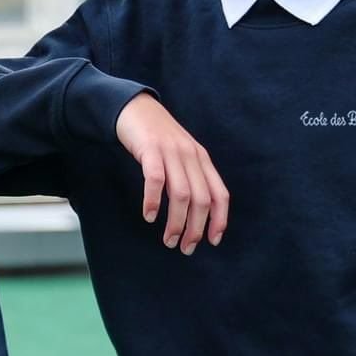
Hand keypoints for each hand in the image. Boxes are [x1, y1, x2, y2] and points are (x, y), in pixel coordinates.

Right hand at [115, 93, 228, 253]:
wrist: (135, 108)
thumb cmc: (157, 137)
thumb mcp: (181, 155)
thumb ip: (190, 177)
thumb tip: (195, 212)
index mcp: (202, 160)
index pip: (220, 194)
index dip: (219, 220)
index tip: (212, 241)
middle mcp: (191, 156)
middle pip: (202, 200)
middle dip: (196, 229)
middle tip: (185, 248)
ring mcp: (171, 152)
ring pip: (181, 194)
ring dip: (176, 222)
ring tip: (168, 240)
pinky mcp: (150, 149)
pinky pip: (155, 180)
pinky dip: (153, 201)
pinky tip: (149, 216)